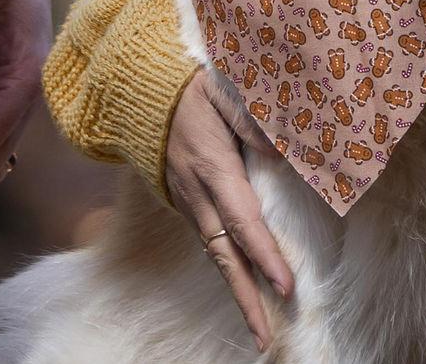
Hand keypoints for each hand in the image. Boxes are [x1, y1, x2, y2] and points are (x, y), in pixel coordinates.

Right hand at [165, 68, 292, 348]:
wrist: (140, 93)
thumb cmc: (189, 90)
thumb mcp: (220, 89)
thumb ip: (249, 116)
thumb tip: (280, 149)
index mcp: (212, 167)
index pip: (242, 219)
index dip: (263, 254)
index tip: (285, 286)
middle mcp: (198, 194)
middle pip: (225, 255)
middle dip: (246, 297)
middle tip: (265, 337)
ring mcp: (189, 203)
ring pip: (216, 256)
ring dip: (238, 293)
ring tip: (260, 330)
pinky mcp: (188, 205)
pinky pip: (211, 244)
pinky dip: (228, 271)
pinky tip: (244, 290)